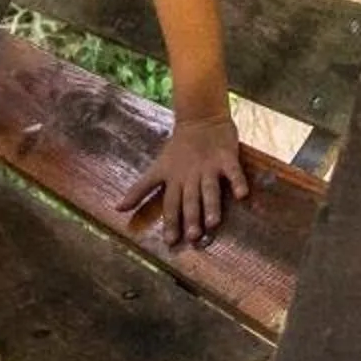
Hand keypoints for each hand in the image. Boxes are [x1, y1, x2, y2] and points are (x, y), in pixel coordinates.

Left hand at [120, 109, 252, 247]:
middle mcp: (190, 176)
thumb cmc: (178, 149)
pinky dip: (237, 182)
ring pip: (209, 188)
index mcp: (174, 179)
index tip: (171, 242)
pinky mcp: (226, 157)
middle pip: (190, 199)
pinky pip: (233, 171)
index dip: (171, 222)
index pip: (171, 204)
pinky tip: (242, 195)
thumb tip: (117, 209)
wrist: (200, 119)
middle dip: (191, 217)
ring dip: (211, 205)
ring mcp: (209, 167)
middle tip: (193, 236)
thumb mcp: (157, 169)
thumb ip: (140, 190)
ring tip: (213, 222)